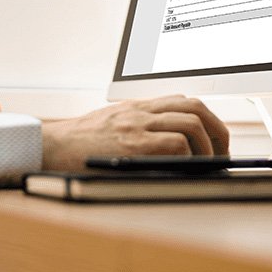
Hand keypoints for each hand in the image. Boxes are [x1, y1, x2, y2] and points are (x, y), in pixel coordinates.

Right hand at [40, 95, 229, 170]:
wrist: (51, 148)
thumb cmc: (80, 145)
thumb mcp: (113, 127)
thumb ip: (140, 130)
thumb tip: (176, 151)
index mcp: (138, 107)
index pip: (184, 102)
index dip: (208, 120)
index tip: (215, 141)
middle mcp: (141, 111)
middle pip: (195, 108)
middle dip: (217, 131)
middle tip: (221, 155)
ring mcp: (138, 125)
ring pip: (191, 123)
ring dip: (207, 147)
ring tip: (207, 167)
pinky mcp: (133, 143)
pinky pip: (174, 143)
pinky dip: (189, 156)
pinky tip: (187, 170)